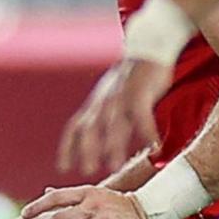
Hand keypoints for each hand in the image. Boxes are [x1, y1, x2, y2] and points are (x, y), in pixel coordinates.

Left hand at [59, 59, 169, 179]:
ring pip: (113, 125)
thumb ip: (103, 116)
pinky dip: (148, 132)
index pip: (74, 128)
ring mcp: (120, 97)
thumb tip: (99, 139)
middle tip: (86, 172)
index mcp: (94, 104)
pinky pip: (142, 116)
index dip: (67, 148)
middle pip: (90, 129)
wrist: (148, 46)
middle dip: (86, 151)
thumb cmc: (130, 77)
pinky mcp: (140, 92)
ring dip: (112, 146)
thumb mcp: (109, 96)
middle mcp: (103, 102)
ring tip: (113, 167)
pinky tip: (155, 148)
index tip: (63, 168)